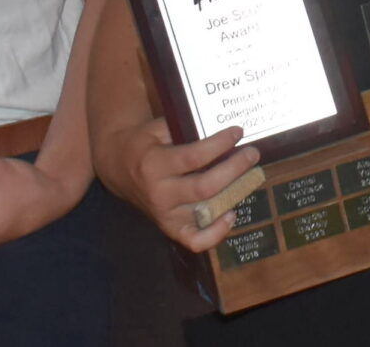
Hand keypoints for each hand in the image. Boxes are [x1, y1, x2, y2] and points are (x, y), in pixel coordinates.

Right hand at [104, 120, 260, 254]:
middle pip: (206, 186)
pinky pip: (195, 241)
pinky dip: (216, 233)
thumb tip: (222, 127)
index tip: (237, 131)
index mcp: (154, 165)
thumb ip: (184, 129)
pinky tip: (231, 214)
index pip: (195, 157)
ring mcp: (165, 215)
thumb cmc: (143, 143)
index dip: (220, 144)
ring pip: (206, 212)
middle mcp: (160, 194)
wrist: (116, 166)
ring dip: (233, 193)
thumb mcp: (157, 128)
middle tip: (252, 153)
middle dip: (235, 168)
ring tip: (251, 175)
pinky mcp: (169, 229)